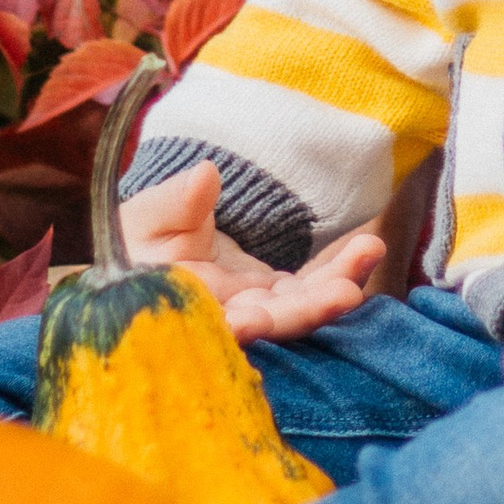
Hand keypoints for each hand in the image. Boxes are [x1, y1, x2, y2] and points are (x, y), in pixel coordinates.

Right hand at [118, 159, 386, 344]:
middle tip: (346, 292)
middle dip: (310, 309)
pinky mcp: (273, 293)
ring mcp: (254, 309)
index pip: (221, 327)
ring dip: (336, 283)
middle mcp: (227, 321)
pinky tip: (366, 250)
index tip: (253, 322)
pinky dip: (338, 270)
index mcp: (188, 313)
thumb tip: (206, 175)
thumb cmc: (133, 240)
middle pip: (273, 322)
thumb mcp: (144, 219)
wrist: (145, 249)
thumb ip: (174, 203)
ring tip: (370, 250)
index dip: (239, 328)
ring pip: (300, 304)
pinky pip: (310, 286)